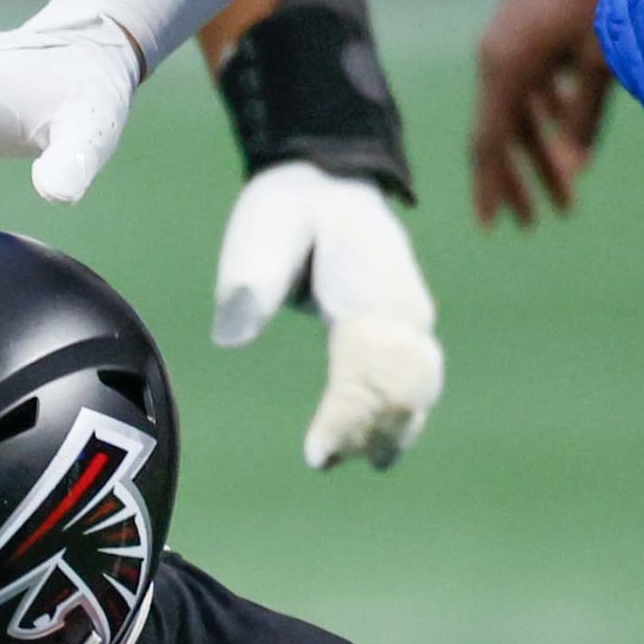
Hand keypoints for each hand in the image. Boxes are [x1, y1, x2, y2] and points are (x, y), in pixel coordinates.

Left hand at [211, 162, 445, 471]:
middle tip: (326, 463)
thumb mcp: (262, 232)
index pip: (365, 369)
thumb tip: (230, 338)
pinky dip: (400, 416)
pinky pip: (414, 379)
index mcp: (370, 289)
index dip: (344, 418)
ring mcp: (411, 318)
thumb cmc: (287, 209)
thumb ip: (251, 283)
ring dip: (388, 429)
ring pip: (414, 388)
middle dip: (367, 431)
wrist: (327, 179)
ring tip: (357, 463)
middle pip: (398, 389)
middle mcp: (403, 308)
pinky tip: (380, 451)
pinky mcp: (405, 327)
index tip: (317, 458)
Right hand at [470, 0, 614, 225]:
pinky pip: (529, 86)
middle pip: (502, 134)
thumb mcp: (600, 56)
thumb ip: (585, 115)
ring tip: (565, 191)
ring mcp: (508, 45)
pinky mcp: (524, 32)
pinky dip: (547, 114)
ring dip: (541, 151)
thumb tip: (574, 167)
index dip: (492, 187)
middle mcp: (497, 61)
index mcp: (505, 69)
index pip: (489, 143)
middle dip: (523, 180)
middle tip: (536, 222)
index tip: (492, 226)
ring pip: (520, 112)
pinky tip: (566, 134)